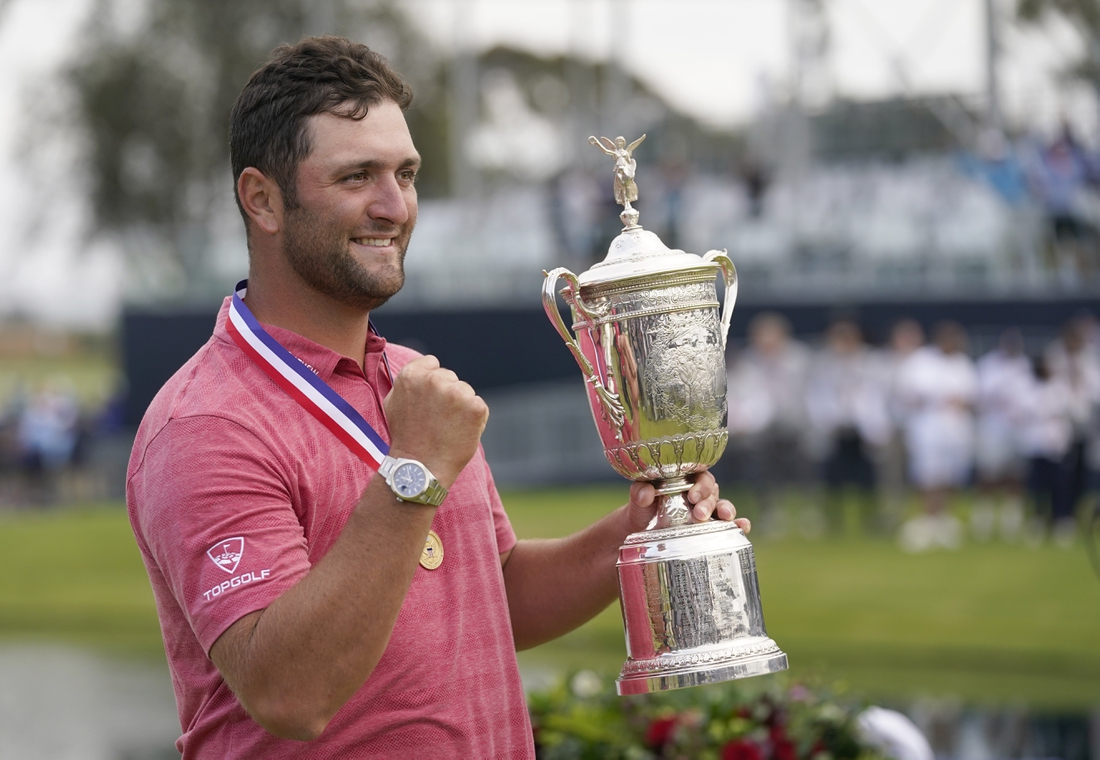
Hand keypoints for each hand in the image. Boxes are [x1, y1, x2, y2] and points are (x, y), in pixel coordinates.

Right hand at [383, 355, 487, 487]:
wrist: (420, 468)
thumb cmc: (406, 437)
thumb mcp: (394, 402)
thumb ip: (408, 381)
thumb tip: (425, 366)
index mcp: (412, 375)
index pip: (432, 364)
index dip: (432, 384)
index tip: (428, 402)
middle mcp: (434, 379)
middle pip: (450, 378)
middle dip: (447, 395)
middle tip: (436, 421)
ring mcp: (456, 392)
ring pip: (465, 392)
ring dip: (461, 407)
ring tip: (446, 429)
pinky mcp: (476, 406)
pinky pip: (478, 407)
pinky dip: (474, 420)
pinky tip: (459, 433)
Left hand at [624, 471, 748, 534]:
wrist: (640, 535)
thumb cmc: (641, 511)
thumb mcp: (637, 500)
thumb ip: (639, 492)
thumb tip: (646, 492)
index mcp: (684, 480)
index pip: (699, 475)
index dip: (699, 484)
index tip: (692, 496)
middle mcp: (698, 494)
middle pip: (711, 492)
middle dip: (709, 502)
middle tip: (699, 514)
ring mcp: (706, 512)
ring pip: (722, 506)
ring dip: (727, 510)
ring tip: (726, 518)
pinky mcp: (710, 529)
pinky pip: (728, 525)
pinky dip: (738, 525)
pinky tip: (743, 528)